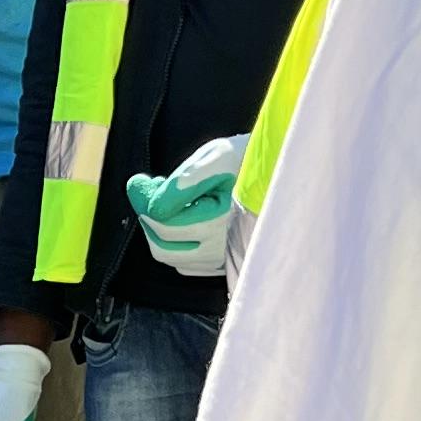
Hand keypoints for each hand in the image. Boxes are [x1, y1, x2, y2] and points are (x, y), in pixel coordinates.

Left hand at [125, 134, 247, 279]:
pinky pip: (187, 263)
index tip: (141, 180)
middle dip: (149, 218)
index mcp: (219, 220)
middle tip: (154, 191)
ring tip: (172, 203)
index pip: (162, 221)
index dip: (144, 199)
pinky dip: (177, 243)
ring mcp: (224, 257)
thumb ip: (180, 181)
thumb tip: (147, 199)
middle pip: (162, 245)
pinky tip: (186, 218)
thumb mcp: (216, 157)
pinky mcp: (225, 262)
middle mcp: (221, 246)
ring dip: (161, 231)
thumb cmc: (248, 159)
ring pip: (172, 257)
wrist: (280, 171)